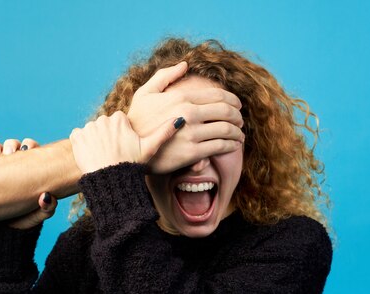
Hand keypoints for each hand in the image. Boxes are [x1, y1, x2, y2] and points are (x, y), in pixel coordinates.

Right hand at [0, 138, 57, 228]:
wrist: (2, 230)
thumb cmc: (24, 220)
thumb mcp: (38, 216)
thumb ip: (48, 208)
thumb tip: (47, 196)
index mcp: (30, 170)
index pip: (32, 149)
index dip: (30, 145)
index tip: (27, 150)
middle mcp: (15, 166)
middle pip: (14, 145)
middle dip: (12, 144)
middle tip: (10, 152)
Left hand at [69, 111, 179, 174]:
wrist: (109, 180)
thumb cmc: (130, 165)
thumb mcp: (149, 149)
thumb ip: (164, 132)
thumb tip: (181, 119)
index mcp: (119, 119)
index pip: (118, 121)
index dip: (121, 135)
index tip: (124, 147)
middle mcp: (103, 119)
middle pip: (105, 125)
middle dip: (108, 136)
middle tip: (114, 153)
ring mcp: (88, 128)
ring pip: (92, 131)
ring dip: (95, 140)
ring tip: (104, 155)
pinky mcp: (76, 136)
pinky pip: (78, 136)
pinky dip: (82, 144)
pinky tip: (92, 154)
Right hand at [127, 62, 244, 173]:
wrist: (129, 150)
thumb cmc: (136, 121)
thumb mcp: (145, 93)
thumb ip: (165, 76)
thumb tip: (184, 64)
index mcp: (182, 97)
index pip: (218, 95)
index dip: (233, 100)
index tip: (238, 106)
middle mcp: (189, 113)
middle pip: (226, 111)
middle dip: (238, 116)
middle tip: (240, 121)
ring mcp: (191, 133)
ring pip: (226, 129)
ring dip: (238, 132)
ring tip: (239, 135)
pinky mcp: (192, 152)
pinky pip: (220, 146)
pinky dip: (231, 145)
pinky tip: (233, 145)